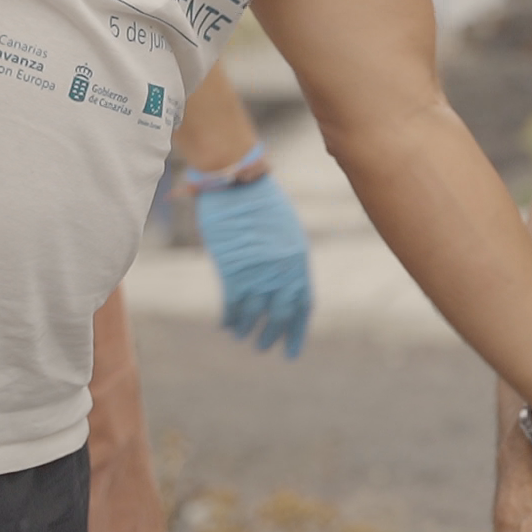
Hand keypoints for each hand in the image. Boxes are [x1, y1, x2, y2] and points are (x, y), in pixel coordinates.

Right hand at [194, 174, 312, 356]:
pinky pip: (234, 304)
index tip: (292, 349)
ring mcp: (259, 271)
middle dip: (274, 335)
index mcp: (298, 260)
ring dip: (249, 330)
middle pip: (281, 313)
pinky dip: (231, 318)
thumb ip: (287, 258)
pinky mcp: (234, 269)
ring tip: (244, 337)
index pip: (303, 304)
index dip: (297, 329)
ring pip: (256, 313)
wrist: (240, 182)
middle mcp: (282, 270)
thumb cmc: (261, 201)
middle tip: (266, 347)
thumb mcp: (285, 230)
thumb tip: (286, 280)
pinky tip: (228, 325)